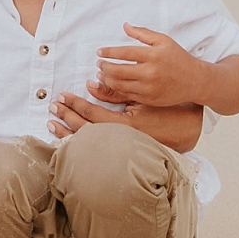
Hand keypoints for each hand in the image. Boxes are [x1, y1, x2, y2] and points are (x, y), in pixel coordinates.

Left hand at [50, 92, 204, 152]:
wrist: (186, 130)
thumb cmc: (166, 110)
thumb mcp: (142, 97)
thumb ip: (115, 92)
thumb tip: (91, 85)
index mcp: (126, 127)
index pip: (92, 115)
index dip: (75, 105)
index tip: (62, 96)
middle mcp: (121, 142)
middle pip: (85, 131)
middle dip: (66, 118)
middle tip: (52, 107)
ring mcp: (122, 151)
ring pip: (88, 144)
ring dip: (67, 133)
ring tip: (52, 124)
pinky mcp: (122, 153)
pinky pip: (95, 149)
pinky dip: (79, 144)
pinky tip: (67, 138)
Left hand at [90, 24, 213, 108]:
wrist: (195, 81)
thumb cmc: (178, 58)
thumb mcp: (163, 41)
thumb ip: (143, 33)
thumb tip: (125, 26)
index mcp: (153, 55)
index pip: (124, 52)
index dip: (109, 52)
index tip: (99, 51)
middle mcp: (151, 73)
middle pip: (119, 70)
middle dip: (105, 67)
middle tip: (99, 63)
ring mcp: (150, 88)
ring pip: (121, 85)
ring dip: (108, 79)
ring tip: (102, 74)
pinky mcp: (150, 99)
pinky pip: (128, 94)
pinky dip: (118, 89)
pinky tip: (114, 83)